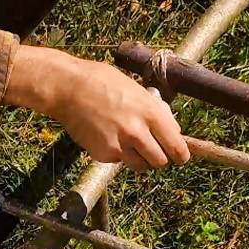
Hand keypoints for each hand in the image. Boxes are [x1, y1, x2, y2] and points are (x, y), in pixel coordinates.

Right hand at [6, 45, 189, 170]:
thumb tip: (173, 129)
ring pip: (140, 166)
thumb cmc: (102, 82)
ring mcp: (120, 145)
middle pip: (160, 162)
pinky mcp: (103, 153)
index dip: (180, 155)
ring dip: (138, 158)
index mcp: (151, 113)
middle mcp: (138, 132)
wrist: (68, 87)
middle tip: (151, 149)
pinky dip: (116, 153)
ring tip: (127, 141)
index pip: (177, 147)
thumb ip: (156, 110)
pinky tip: (105, 135)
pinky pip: (118, 161)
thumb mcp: (137, 90)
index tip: (178, 156)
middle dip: (158, 157)